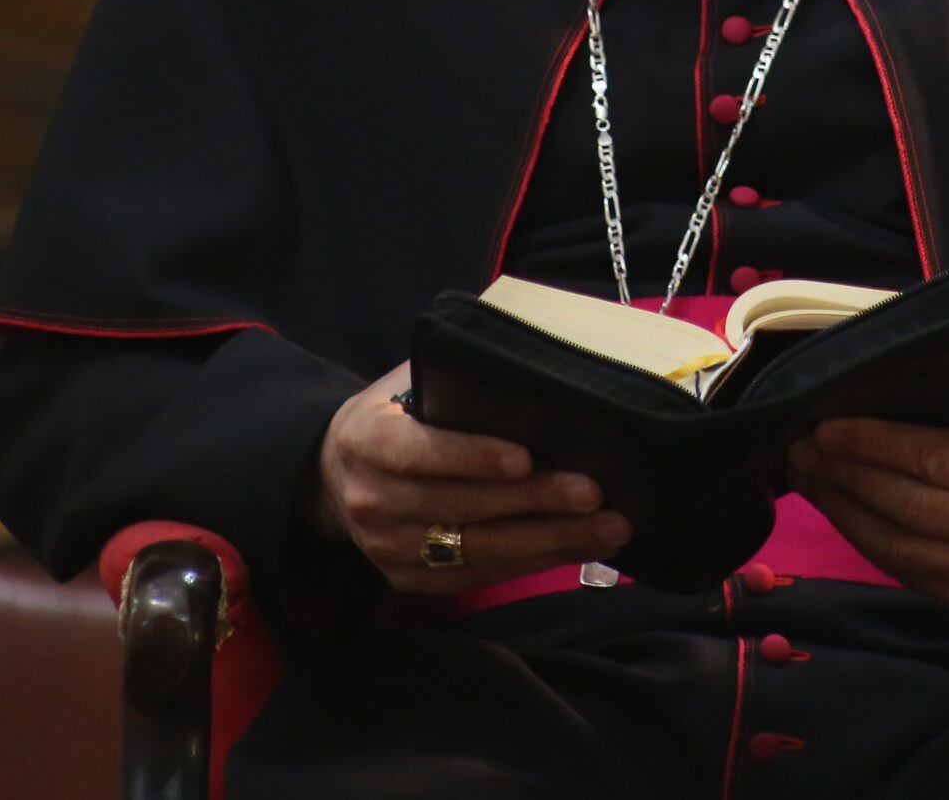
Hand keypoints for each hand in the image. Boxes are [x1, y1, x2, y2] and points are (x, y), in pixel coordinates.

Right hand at [310, 361, 630, 593]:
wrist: (340, 475)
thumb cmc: (397, 416)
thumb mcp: (410, 383)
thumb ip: (457, 378)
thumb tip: (534, 368)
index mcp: (366, 440)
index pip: (419, 451)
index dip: (472, 456)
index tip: (526, 457)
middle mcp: (372, 500)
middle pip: (461, 506)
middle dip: (534, 501)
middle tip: (593, 492)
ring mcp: (387, 548)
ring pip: (479, 549)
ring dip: (551, 540)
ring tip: (608, 526)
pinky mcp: (410, 580)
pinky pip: (482, 575)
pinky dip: (536, 562)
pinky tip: (582, 546)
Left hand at [783, 390, 948, 615]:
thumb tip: (875, 384)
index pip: (930, 459)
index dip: (871, 443)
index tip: (824, 426)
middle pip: (904, 504)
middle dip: (843, 475)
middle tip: (799, 447)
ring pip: (895, 546)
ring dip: (841, 509)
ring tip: (806, 475)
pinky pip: (905, 570)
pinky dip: (864, 538)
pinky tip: (839, 508)